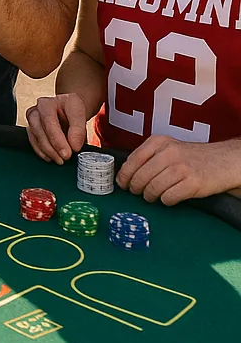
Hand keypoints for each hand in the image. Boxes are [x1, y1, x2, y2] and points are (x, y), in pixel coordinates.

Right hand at [25, 93, 88, 163]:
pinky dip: (42, 152)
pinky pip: (33, 142)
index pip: (49, 121)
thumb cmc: (71, 109)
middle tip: (66, 157)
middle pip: (39, 129)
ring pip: (35, 137)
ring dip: (48, 151)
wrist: (67, 108)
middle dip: (52, 146)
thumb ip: (78, 129)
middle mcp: (36, 110)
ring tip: (60, 159)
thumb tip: (74, 146)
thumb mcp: (79, 113)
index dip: (58, 138)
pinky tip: (51, 157)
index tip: (70, 151)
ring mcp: (32, 119)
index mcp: (48, 103)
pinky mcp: (31, 129)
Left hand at [117, 135, 240, 204]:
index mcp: (159, 142)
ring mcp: (181, 168)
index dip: (124, 174)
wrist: (222, 161)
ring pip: (153, 188)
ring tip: (151, 196)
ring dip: (149, 196)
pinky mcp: (193, 183)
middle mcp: (169, 153)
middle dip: (135, 187)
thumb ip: (149, 156)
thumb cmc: (191, 157)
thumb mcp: (168, 147)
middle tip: (136, 192)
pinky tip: (167, 198)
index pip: (133, 159)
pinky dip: (165, 201)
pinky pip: (169, 197)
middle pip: (141, 175)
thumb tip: (126, 172)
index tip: (121, 183)